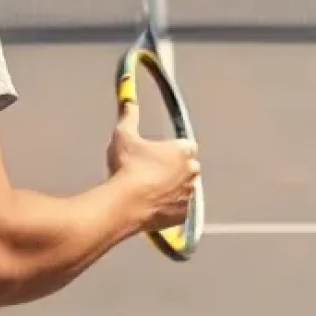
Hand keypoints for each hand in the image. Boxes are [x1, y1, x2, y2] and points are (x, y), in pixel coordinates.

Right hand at [107, 101, 199, 232]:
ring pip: (185, 188)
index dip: (173, 150)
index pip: (187, 146)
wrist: (125, 204)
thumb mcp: (124, 135)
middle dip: (175, 169)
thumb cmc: (127, 167)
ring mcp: (188, 195)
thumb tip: (129, 99)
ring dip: (174, 188)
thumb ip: (129, 115)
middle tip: (152, 172)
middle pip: (188, 167)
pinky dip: (170, 207)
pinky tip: (153, 205)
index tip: (159, 153)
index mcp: (183, 150)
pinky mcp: (183, 216)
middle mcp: (191, 172)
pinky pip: (180, 209)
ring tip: (151, 190)